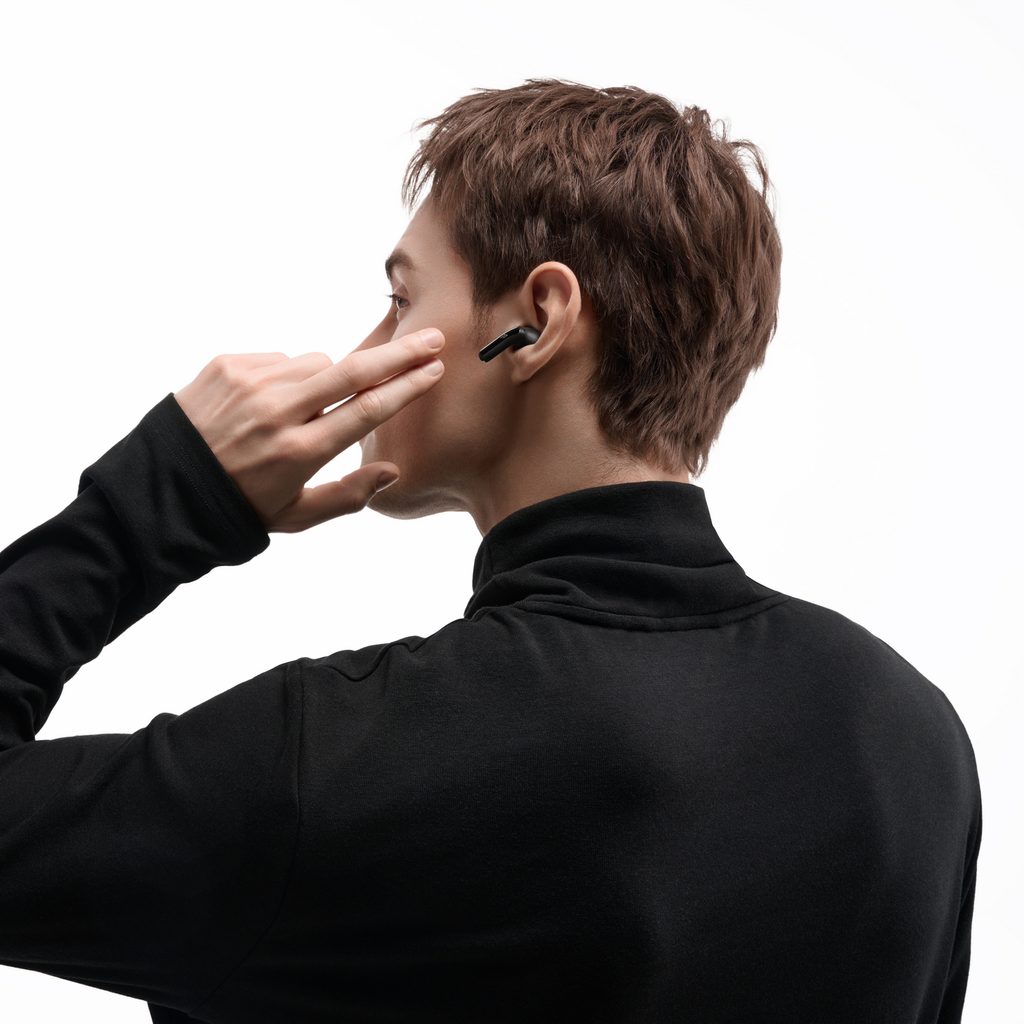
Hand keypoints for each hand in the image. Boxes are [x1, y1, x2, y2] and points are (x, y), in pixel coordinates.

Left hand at [172, 327, 445, 533]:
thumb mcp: (294, 517)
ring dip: (326, 378)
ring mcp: (250, 383)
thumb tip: (390, 471)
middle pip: (354, 371)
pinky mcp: (226, 364)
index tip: (433, 370)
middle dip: (398, 354)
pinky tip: (266, 405)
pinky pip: (278, 359)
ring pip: (315, 362)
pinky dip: (286, 377)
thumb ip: (347, 496)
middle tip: (431, 339)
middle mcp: (277, 412)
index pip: (367, 409)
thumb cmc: (236, 507)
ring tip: (299, 413)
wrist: (161, 491)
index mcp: (300, 452)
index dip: (406, 387)